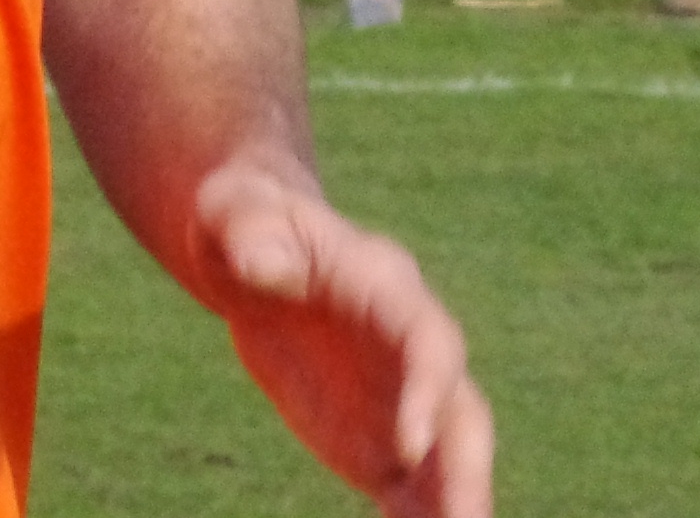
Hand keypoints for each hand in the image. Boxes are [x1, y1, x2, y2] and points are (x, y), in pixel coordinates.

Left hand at [196, 164, 492, 516]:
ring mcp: (405, 399)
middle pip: (461, 413)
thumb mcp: (232, 212)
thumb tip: (262, 266)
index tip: (407, 446)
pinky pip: (414, 493)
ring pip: (450, 462)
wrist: (251, 255)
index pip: (427, 340)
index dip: (427, 389)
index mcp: (385, 284)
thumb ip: (250, 231)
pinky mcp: (383, 443)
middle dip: (468, 473)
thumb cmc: (242, 222)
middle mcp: (412, 347)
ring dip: (456, 509)